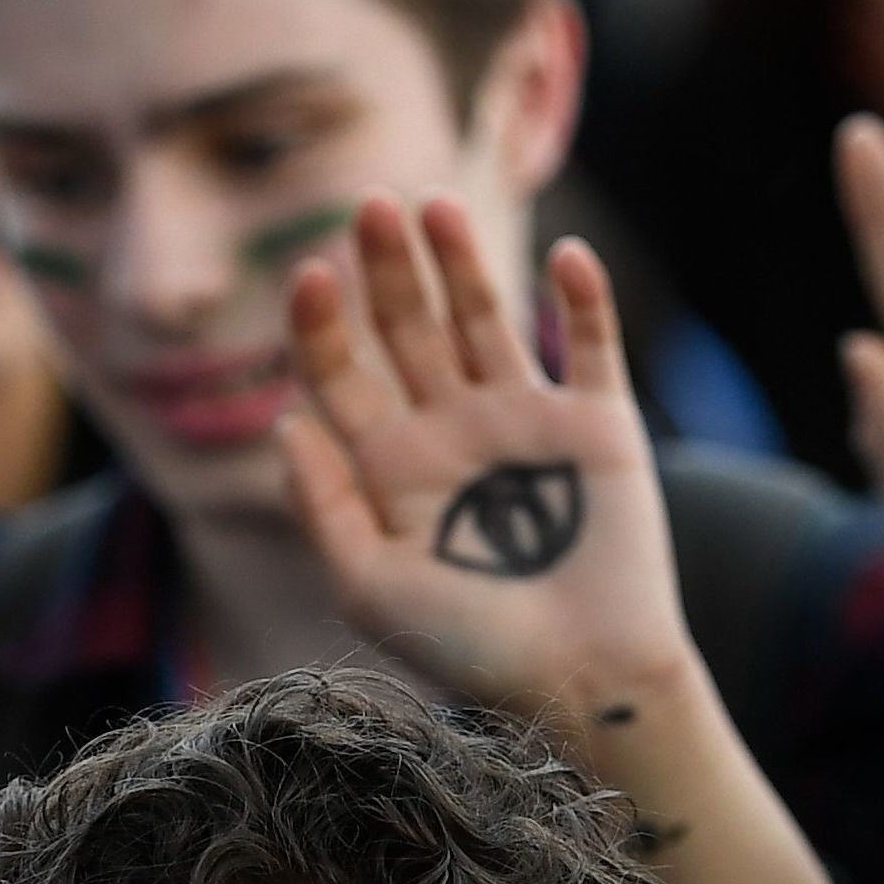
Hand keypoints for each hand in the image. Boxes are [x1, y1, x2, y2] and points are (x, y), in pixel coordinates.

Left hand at [272, 195, 697, 746]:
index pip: (343, 374)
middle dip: (388, 269)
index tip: (310, 275)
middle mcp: (452, 431)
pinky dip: (581, 298)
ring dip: (463, 263)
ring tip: (437, 208)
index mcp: (390, 467)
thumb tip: (285, 422)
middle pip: (408, 329)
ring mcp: (525, 421)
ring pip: (486, 319)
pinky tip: (563, 254)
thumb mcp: (369, 586)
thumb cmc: (468, 647)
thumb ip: (322, 505)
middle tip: (370, 204)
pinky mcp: (598, 425)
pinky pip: (590, 345)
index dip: (324, 324)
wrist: (579, 679)